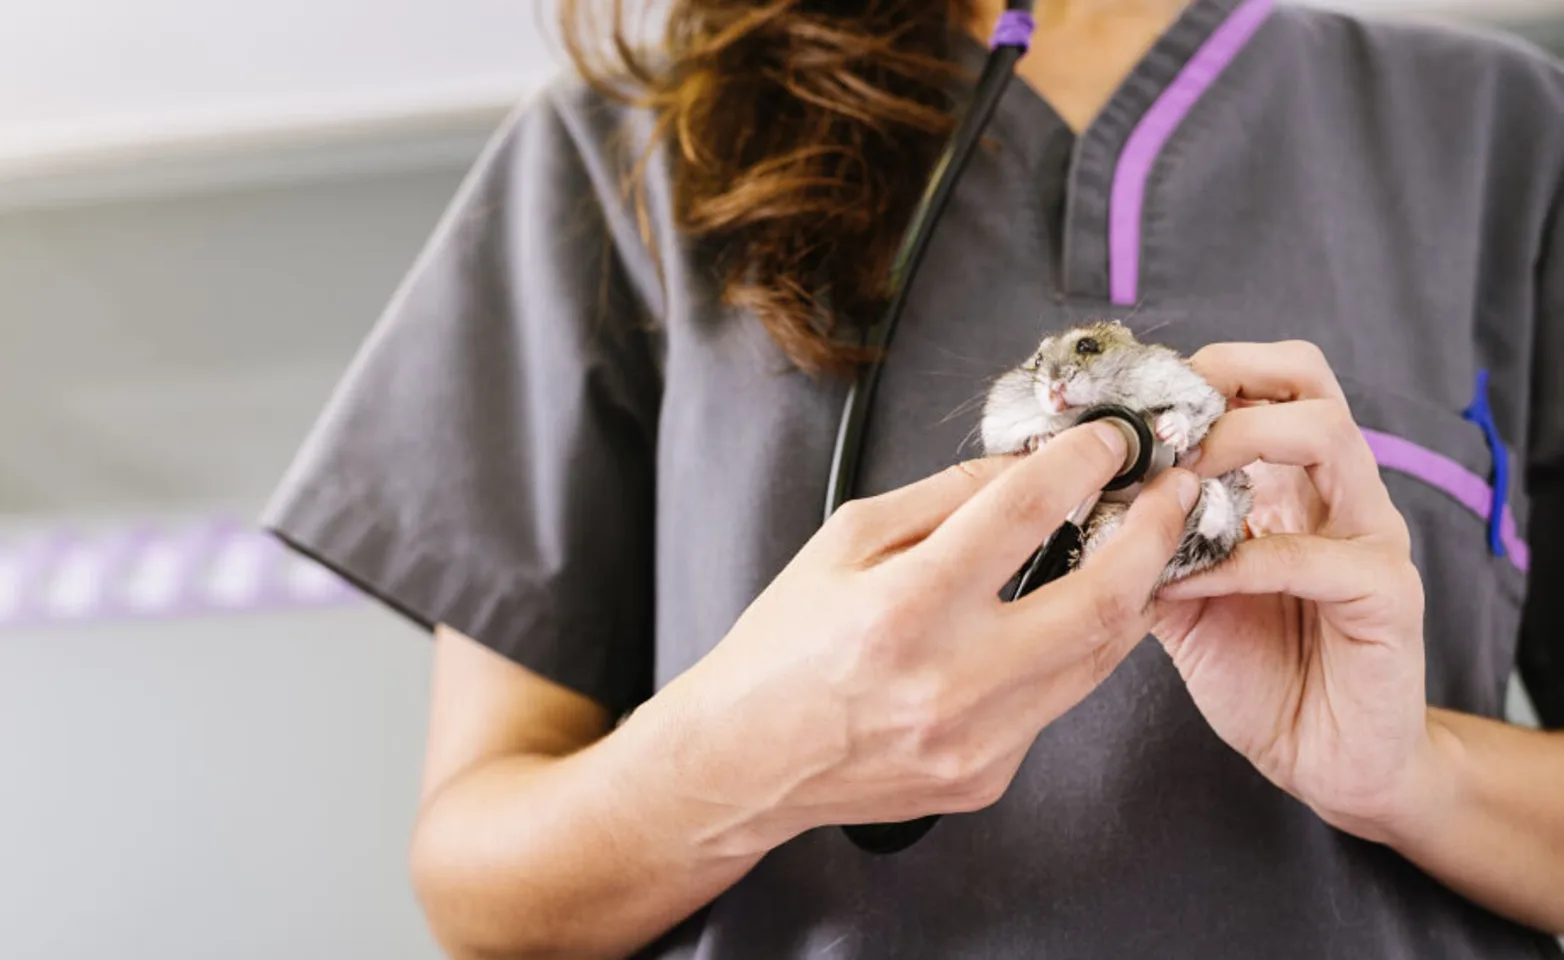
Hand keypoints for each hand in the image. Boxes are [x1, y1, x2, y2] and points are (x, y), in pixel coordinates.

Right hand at [631, 422, 1201, 854]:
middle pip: (1100, 596)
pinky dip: (1072, 650)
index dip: (1083, 465)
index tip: (1109, 444)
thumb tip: (1029, 466)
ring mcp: (977, 739)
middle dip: (1154, 533)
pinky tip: (1063, 620)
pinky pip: (1057, 701)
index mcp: (903, 605)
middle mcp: (950, 679)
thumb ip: (943, 497)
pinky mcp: (989, 777)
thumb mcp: (844, 540)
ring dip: (1134, 593)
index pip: (1024, 512)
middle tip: (1171, 494)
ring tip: (1143, 548)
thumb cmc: (784, 646)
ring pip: (1099, 656)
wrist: (746, 760)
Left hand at [1149, 341, 1432, 841]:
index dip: (1196, 373)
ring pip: (1328, 436)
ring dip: (1237, 444)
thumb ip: (1145, 542)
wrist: (1325, 762)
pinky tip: (1183, 585)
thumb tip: (1077, 501)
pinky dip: (1240, 562)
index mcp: (1292, 480)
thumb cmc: (1256, 670)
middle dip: (1224, 380)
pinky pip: (1317, 555)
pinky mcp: (1389, 596)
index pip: (1265, 379)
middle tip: (1156, 425)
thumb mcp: (1179, 594)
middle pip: (1307, 376)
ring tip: (1173, 483)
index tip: (1125, 403)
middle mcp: (1339, 491)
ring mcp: (1372, 536)